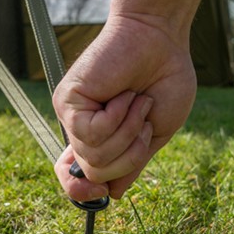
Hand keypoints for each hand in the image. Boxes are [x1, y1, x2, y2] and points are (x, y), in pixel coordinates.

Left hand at [52, 12, 196, 199]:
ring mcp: (72, 112)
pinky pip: (92, 132)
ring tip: (136, 101)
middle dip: (130, 154)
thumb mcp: (154, 133)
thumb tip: (112, 194)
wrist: (161, 40)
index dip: (81, 192)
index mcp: (99, 137)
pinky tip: (124, 95)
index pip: (73, 177)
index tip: (103, 193)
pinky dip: (117, 117)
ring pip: (94, 155)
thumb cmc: (164, 79)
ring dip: (128, 131)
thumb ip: (132, 163)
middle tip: (143, 119)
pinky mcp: (68, 98)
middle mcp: (80, 126)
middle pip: (95, 172)